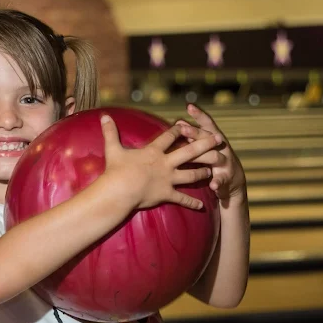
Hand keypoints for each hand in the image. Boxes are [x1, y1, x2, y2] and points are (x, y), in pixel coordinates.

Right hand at [100, 114, 220, 209]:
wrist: (120, 190)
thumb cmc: (116, 170)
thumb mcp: (113, 149)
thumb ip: (110, 132)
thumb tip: (103, 116)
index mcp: (154, 151)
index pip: (169, 137)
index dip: (178, 130)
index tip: (185, 124)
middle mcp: (165, 163)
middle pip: (190, 152)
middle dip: (205, 145)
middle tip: (218, 140)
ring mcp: (168, 179)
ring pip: (191, 175)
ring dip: (203, 172)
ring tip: (211, 170)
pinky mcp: (167, 194)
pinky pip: (182, 199)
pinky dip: (192, 203)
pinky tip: (201, 206)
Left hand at [176, 104, 246, 199]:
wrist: (232, 183)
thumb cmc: (212, 161)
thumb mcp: (204, 147)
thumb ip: (193, 137)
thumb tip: (177, 123)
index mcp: (214, 139)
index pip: (207, 124)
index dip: (199, 115)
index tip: (189, 106)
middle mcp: (222, 148)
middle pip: (209, 138)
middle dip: (196, 133)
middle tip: (183, 128)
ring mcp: (225, 163)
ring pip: (215, 157)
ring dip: (203, 156)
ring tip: (192, 156)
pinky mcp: (226, 179)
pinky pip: (222, 180)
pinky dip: (217, 182)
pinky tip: (213, 185)